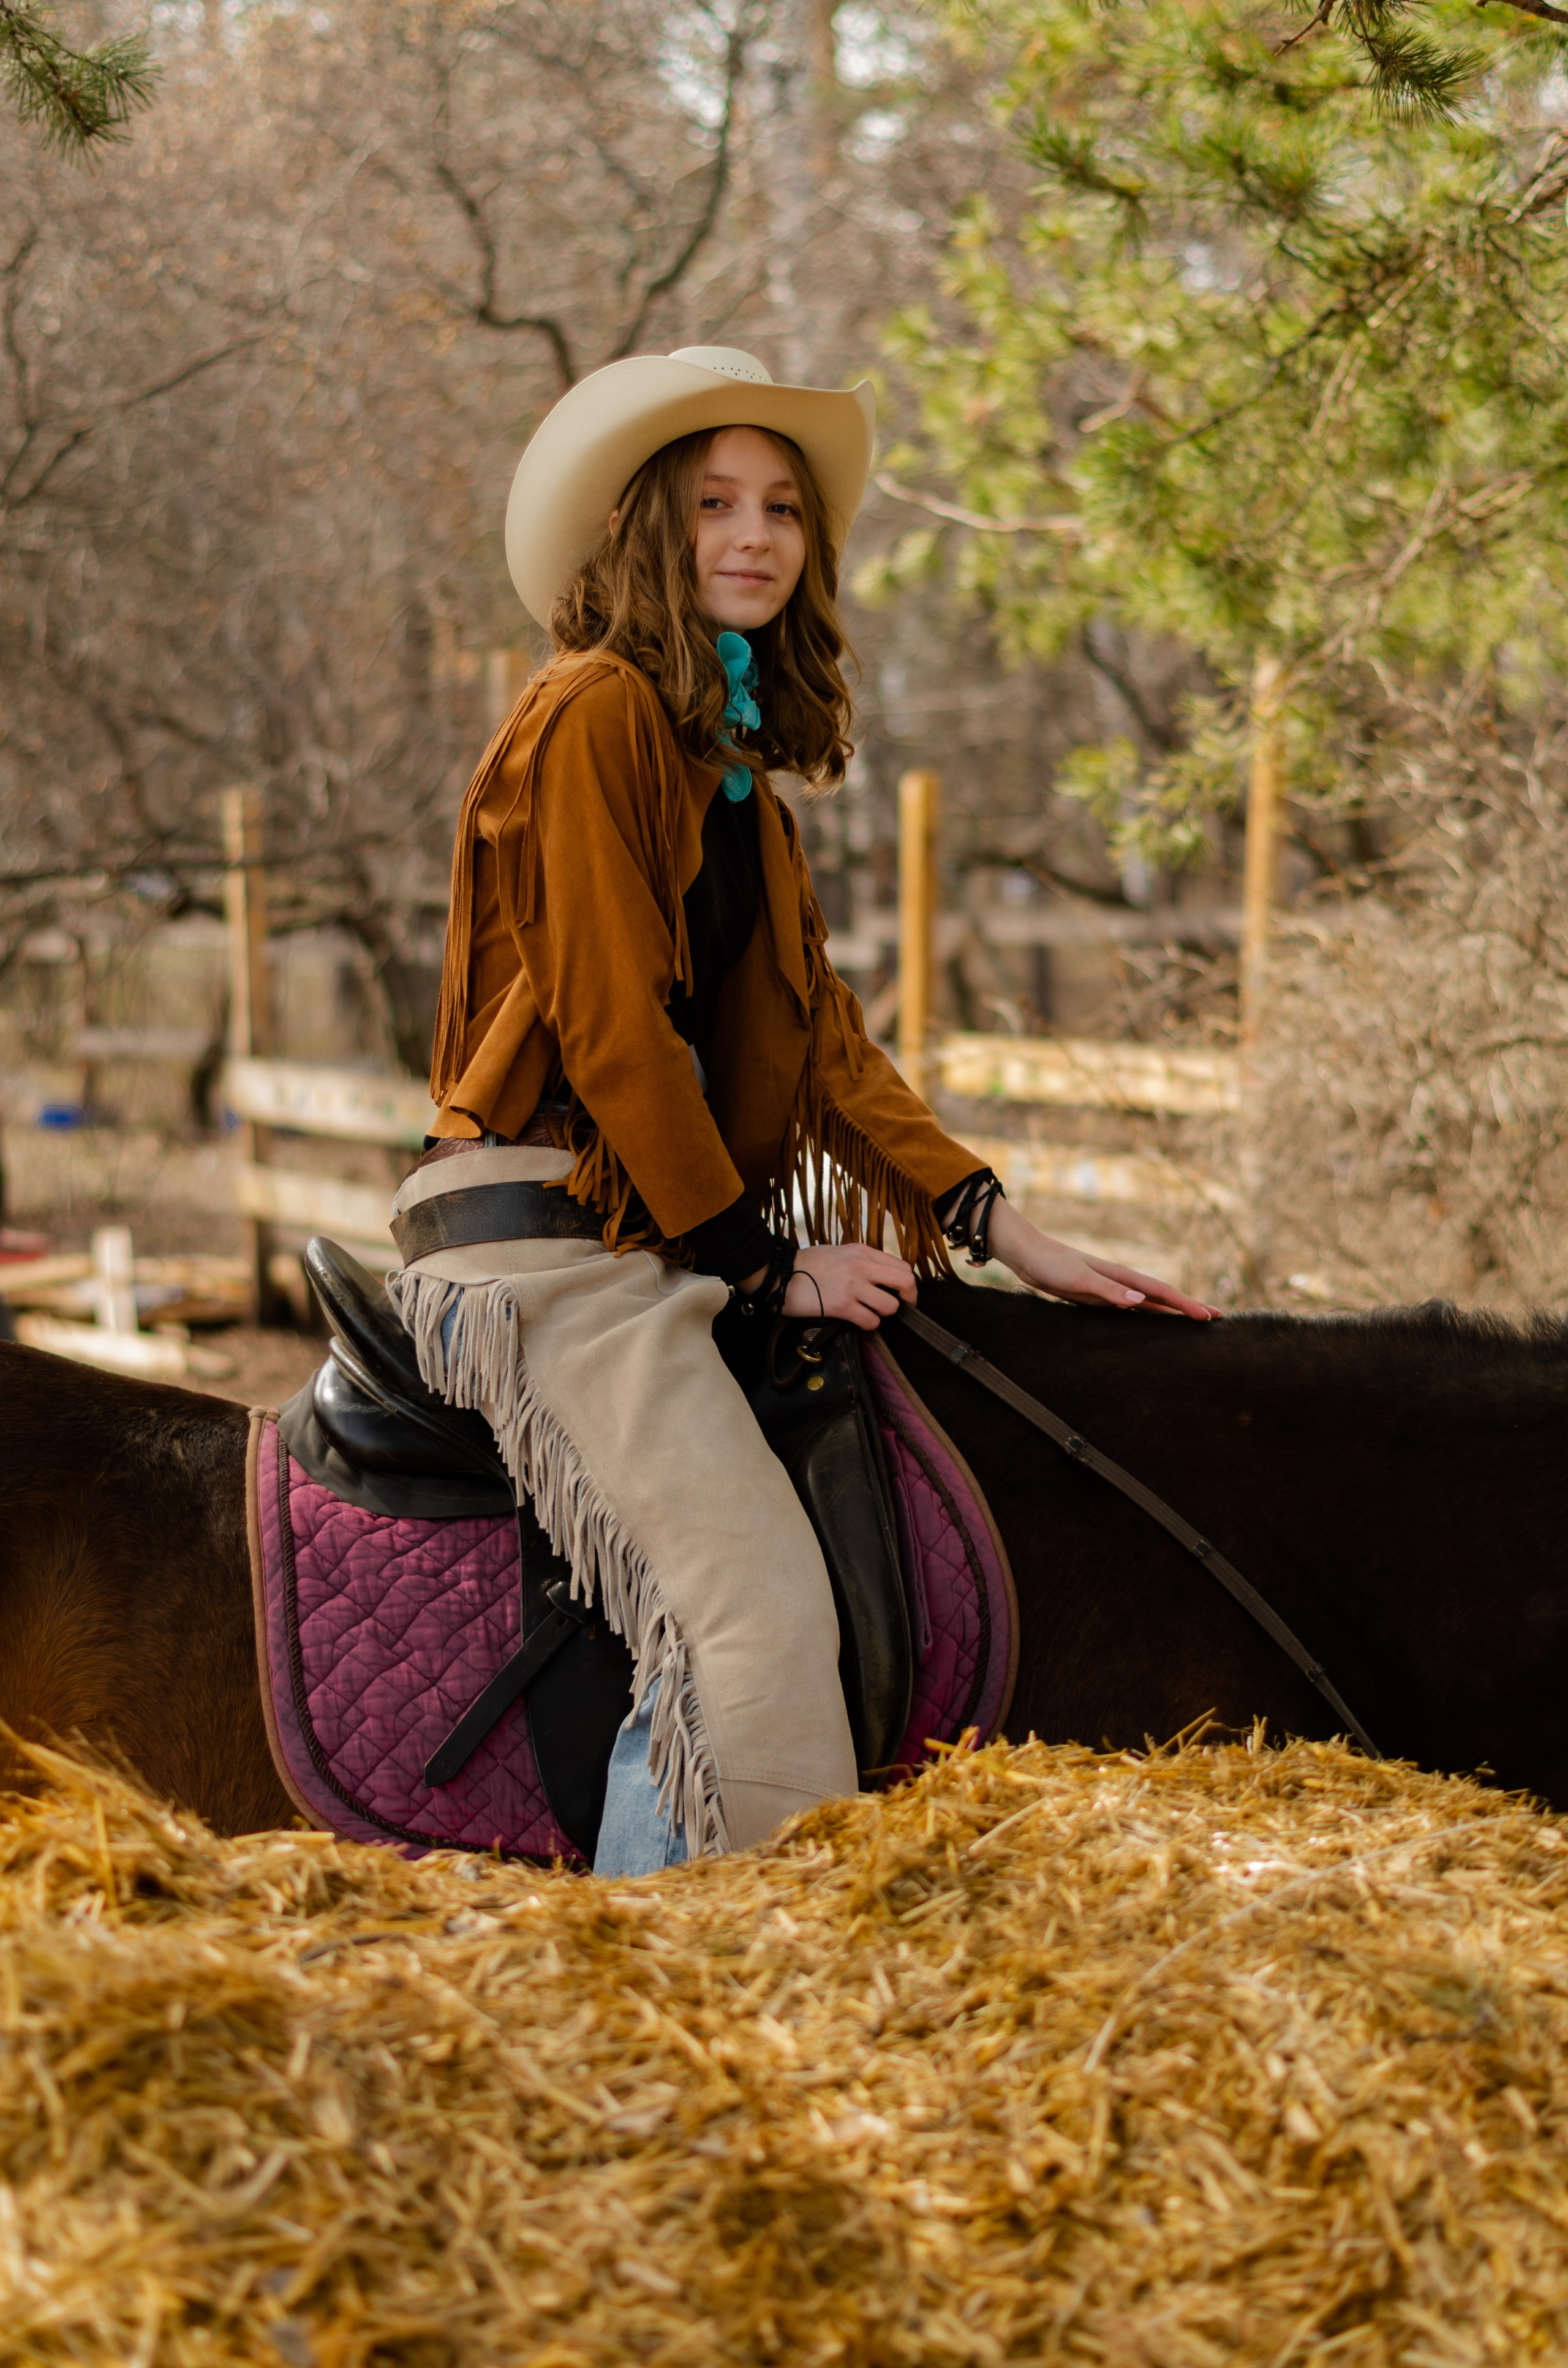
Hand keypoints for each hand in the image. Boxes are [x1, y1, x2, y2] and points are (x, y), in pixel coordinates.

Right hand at [780, 1242, 915, 1330]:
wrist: (779, 1274)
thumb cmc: (807, 1265)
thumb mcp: (839, 1252)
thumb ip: (862, 1261)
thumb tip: (881, 1277)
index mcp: (862, 1251)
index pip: (902, 1266)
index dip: (907, 1284)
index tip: (902, 1295)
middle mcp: (861, 1266)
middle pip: (905, 1282)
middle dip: (908, 1299)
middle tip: (900, 1309)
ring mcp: (853, 1285)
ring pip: (890, 1306)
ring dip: (883, 1314)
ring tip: (869, 1313)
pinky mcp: (842, 1305)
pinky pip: (871, 1321)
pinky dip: (868, 1325)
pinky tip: (857, 1321)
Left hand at [986, 1198, 1219, 1319]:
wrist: (1029, 1256)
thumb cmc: (1052, 1264)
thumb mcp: (1079, 1279)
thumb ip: (1109, 1290)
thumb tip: (1142, 1301)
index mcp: (1121, 1276)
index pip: (1161, 1292)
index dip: (1185, 1304)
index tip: (1207, 1316)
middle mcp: (1121, 1283)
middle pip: (1162, 1297)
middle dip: (1188, 1306)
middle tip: (1216, 1317)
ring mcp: (1111, 1290)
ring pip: (1150, 1304)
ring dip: (1171, 1313)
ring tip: (1194, 1322)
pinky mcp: (1099, 1299)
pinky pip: (1131, 1310)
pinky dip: (1148, 1316)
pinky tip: (1153, 1325)